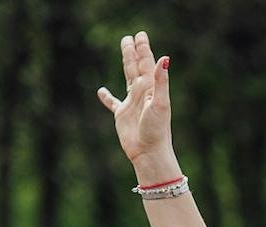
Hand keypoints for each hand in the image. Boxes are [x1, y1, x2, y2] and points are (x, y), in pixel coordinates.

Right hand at [98, 31, 174, 168]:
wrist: (149, 152)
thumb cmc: (157, 130)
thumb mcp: (160, 103)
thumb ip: (161, 81)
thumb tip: (164, 58)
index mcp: (151, 89)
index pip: (147, 64)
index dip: (143, 49)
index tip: (140, 35)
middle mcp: (142, 93)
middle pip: (136, 67)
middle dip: (134, 51)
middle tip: (130, 37)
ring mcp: (132, 103)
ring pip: (127, 78)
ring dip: (126, 63)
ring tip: (124, 50)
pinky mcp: (122, 116)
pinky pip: (113, 103)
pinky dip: (107, 97)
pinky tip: (101, 92)